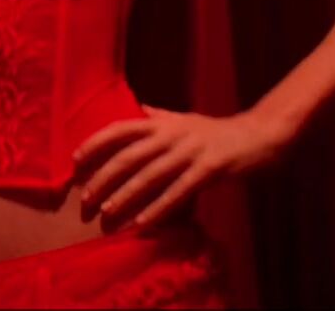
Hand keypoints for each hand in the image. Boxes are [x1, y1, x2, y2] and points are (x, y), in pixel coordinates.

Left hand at [73, 104, 295, 229]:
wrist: (259, 135)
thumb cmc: (216, 131)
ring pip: (150, 176)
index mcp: (162, 122)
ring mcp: (191, 151)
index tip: (75, 161)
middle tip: (84, 200)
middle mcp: (173, 134)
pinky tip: (143, 225)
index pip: (120, 128)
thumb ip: (158, 116)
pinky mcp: (210, 169)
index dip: (95, 143)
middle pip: (129, 156)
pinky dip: (158, 209)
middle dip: (103, 179)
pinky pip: (179, 193)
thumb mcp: (184, 118)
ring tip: (106, 215)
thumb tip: (135, 109)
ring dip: (125, 197)